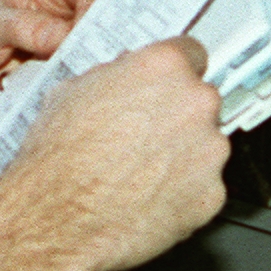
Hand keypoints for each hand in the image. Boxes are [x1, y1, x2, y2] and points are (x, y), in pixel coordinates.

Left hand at [0, 0, 104, 115]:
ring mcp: (60, 47)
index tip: (89, 35)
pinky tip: (69, 93)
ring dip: (89, 68)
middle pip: (102, 22)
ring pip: (94, 55)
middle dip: (101, 42)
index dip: (98, 9)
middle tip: (92, 61)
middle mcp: (60, 13)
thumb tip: (60, 34)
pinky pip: (77, 81)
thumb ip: (22, 26)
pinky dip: (76, 88)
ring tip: (77, 79)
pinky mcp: (55, 76)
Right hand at [0, 36, 227, 270]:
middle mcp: (195, 103)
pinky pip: (204, 188)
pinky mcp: (212, 195)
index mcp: (163, 67)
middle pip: (200, 101)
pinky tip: (148, 197)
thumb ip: (114, 78)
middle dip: (177, 116)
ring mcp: (209, 151)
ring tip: (140, 172)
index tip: (165, 86)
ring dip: (182, 156)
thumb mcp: (72, 92)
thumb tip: (122, 78)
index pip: (190, 53)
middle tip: (143, 136)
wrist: (58, 217)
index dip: (173, 73)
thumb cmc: (59, 159)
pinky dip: (183, 194)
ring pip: (205, 146)